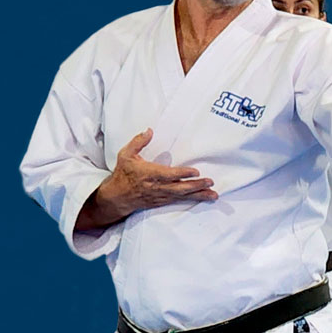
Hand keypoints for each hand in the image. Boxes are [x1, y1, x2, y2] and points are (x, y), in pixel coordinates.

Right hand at [76, 129, 217, 229]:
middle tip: (210, 182)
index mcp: (149, 174)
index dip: (182, 174)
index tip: (195, 172)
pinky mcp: (163, 201)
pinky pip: (181, 201)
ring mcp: (161, 195)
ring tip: (213, 195)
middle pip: (180, 188)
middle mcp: (157, 186)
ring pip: (183, 196)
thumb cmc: (123, 174)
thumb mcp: (125, 155)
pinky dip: (193, 200)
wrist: (118, 197)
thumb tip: (149, 131)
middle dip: (196, 186)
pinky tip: (204, 198)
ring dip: (199, 195)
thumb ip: (138, 142)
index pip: (169, 174)